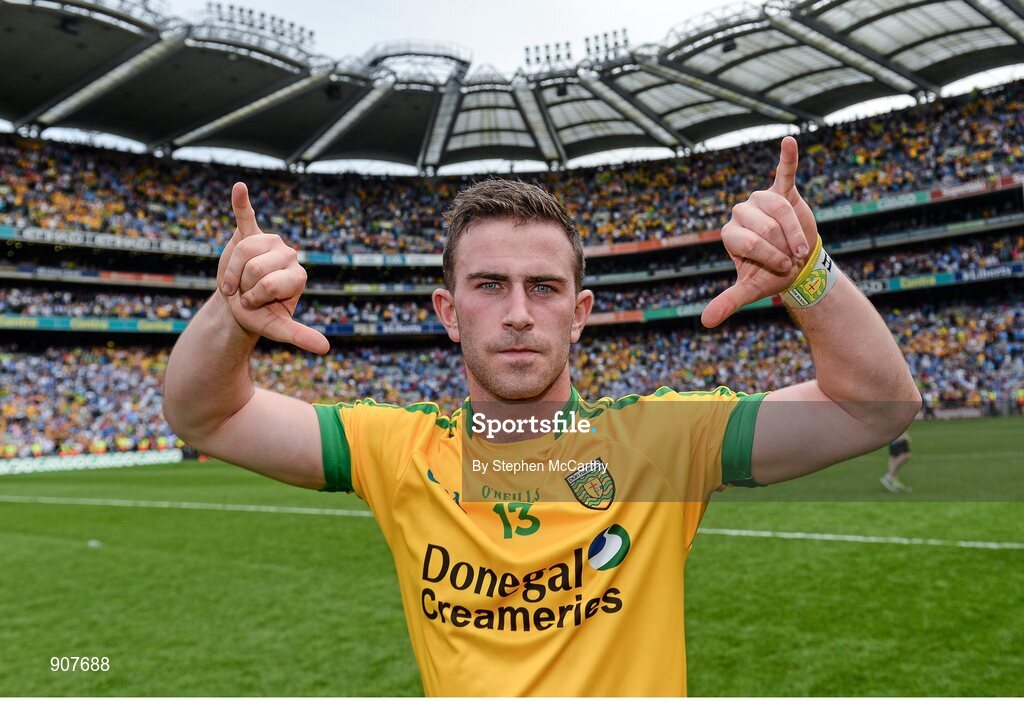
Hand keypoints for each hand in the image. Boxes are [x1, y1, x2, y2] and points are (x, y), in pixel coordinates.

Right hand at [216, 182, 329, 353]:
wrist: (238, 305)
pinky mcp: (249, 233)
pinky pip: (246, 216)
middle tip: (244, 293)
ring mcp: (270, 242)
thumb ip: (301, 336)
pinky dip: (241, 202)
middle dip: (241, 286)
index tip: (253, 305)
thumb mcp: (280, 329)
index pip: (271, 283)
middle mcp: (289, 254)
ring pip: (243, 250)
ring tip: (235, 281)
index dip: (254, 298)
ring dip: (230, 272)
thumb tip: (326, 349)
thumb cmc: (261, 316)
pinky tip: (239, 187)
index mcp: (298, 274)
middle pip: (255, 267)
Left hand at [701, 136, 820, 327]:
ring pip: (780, 208)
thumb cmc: (771, 276)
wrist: (797, 266)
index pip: (748, 238)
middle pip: (765, 224)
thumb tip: (706, 322)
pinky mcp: (784, 191)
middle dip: (782, 244)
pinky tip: (789, 140)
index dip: (767, 254)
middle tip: (791, 258)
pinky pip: (784, 172)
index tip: (782, 268)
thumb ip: (728, 301)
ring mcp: (761, 200)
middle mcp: (742, 212)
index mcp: (730, 232)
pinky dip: (787, 157)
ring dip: (794, 229)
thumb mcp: (749, 290)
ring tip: (801, 246)